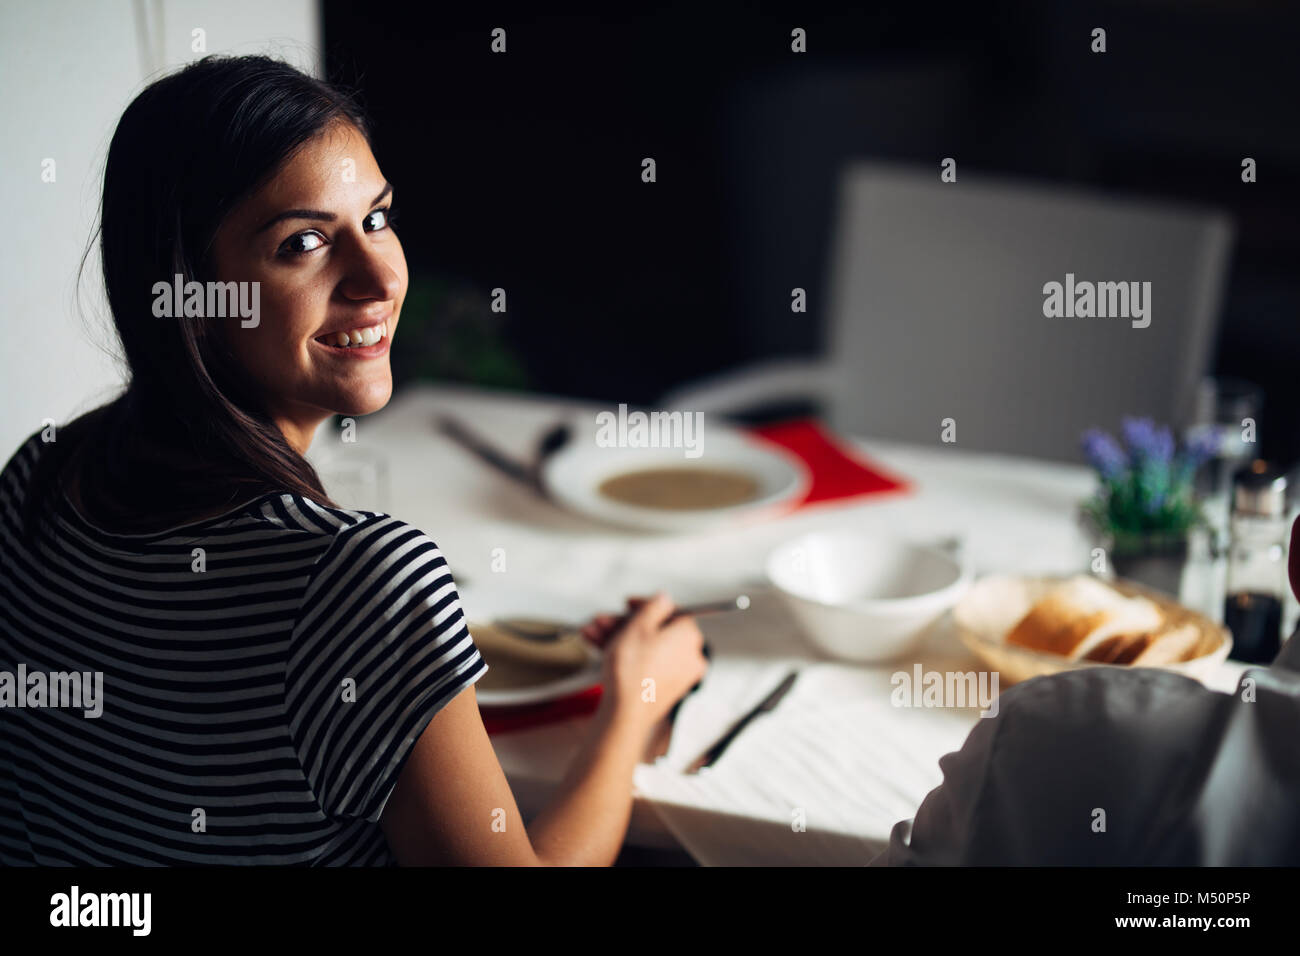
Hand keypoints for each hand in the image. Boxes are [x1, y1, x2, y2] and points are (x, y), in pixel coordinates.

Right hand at [585, 593, 708, 731]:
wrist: (624, 713)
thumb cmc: (632, 673)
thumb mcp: (638, 627)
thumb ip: (653, 607)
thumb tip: (664, 599)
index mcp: (689, 636)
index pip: (671, 610)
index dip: (645, 604)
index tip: (629, 604)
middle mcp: (689, 656)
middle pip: (656, 630)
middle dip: (625, 623)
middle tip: (606, 620)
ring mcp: (677, 674)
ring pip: (647, 647)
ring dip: (619, 637)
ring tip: (595, 634)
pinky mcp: (664, 688)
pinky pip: (646, 663)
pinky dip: (626, 655)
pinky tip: (602, 648)